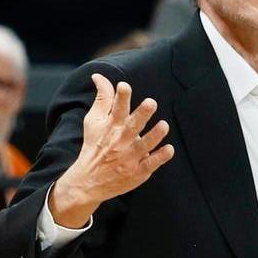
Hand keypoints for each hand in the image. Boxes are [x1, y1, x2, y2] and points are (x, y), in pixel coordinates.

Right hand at [49, 75, 173, 227]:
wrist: (88, 182)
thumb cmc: (94, 146)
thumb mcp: (93, 122)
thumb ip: (101, 99)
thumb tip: (99, 76)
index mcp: (111, 127)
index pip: (116, 109)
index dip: (121, 97)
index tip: (124, 86)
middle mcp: (120, 141)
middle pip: (133, 126)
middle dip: (142, 114)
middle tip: (151, 103)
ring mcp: (129, 157)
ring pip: (144, 145)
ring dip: (154, 135)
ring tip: (164, 125)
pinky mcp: (137, 172)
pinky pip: (150, 164)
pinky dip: (159, 157)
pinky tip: (169, 149)